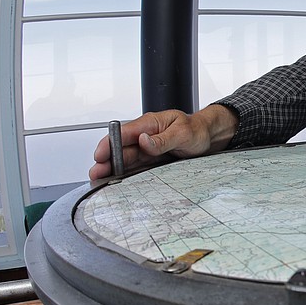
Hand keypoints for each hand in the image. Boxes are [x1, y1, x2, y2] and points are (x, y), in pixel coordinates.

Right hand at [88, 104, 238, 180]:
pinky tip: (117, 180)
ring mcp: (147, 148)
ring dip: (113, 168)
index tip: (100, 155)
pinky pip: (136, 166)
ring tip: (100, 179)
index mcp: (150, 124)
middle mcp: (145, 135)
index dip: (109, 143)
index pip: (124, 133)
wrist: (209, 137)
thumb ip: (162, 139)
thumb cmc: (197, 130)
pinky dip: (126, 173)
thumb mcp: (183, 133)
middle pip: (121, 148)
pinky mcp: (152, 159)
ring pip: (126, 159)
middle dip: (106, 160)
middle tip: (96, 173)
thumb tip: (143, 141)